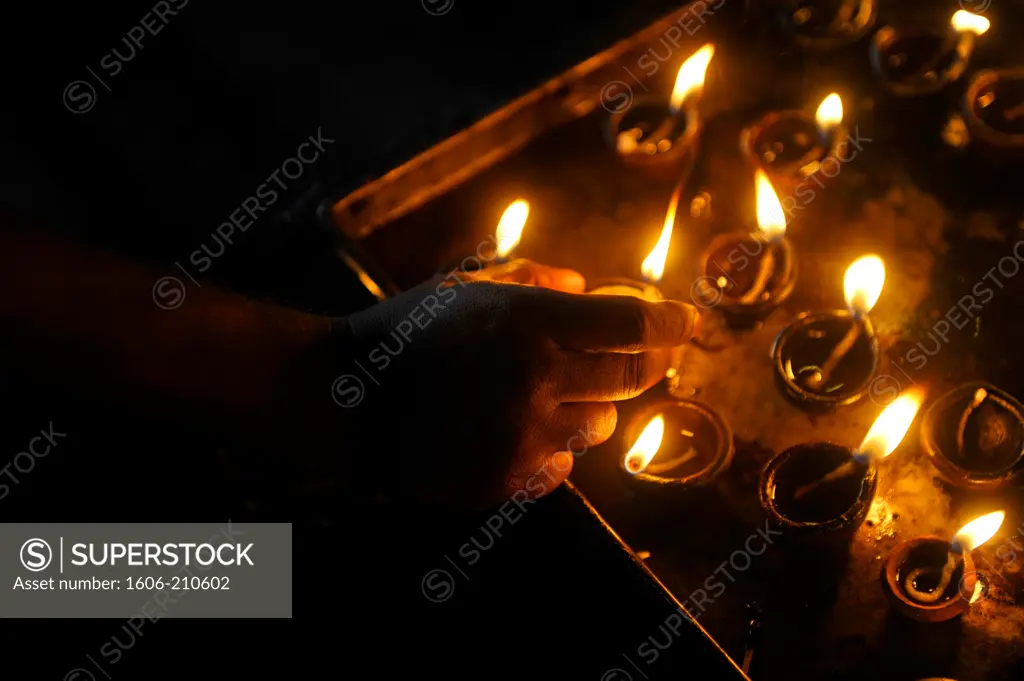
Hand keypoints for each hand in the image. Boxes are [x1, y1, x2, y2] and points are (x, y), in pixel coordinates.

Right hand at [334, 260, 698, 507]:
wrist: (348, 403)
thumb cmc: (407, 334)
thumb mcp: (466, 286)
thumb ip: (535, 280)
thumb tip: (590, 289)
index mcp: (527, 325)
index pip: (632, 327)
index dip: (671, 322)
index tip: (686, 320)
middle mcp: (537, 382)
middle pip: (634, 378)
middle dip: (649, 362)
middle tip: (644, 353)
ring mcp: (525, 438)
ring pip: (603, 426)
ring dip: (591, 406)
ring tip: (551, 392)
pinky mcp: (509, 481)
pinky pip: (565, 466)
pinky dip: (556, 446)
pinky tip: (521, 429)